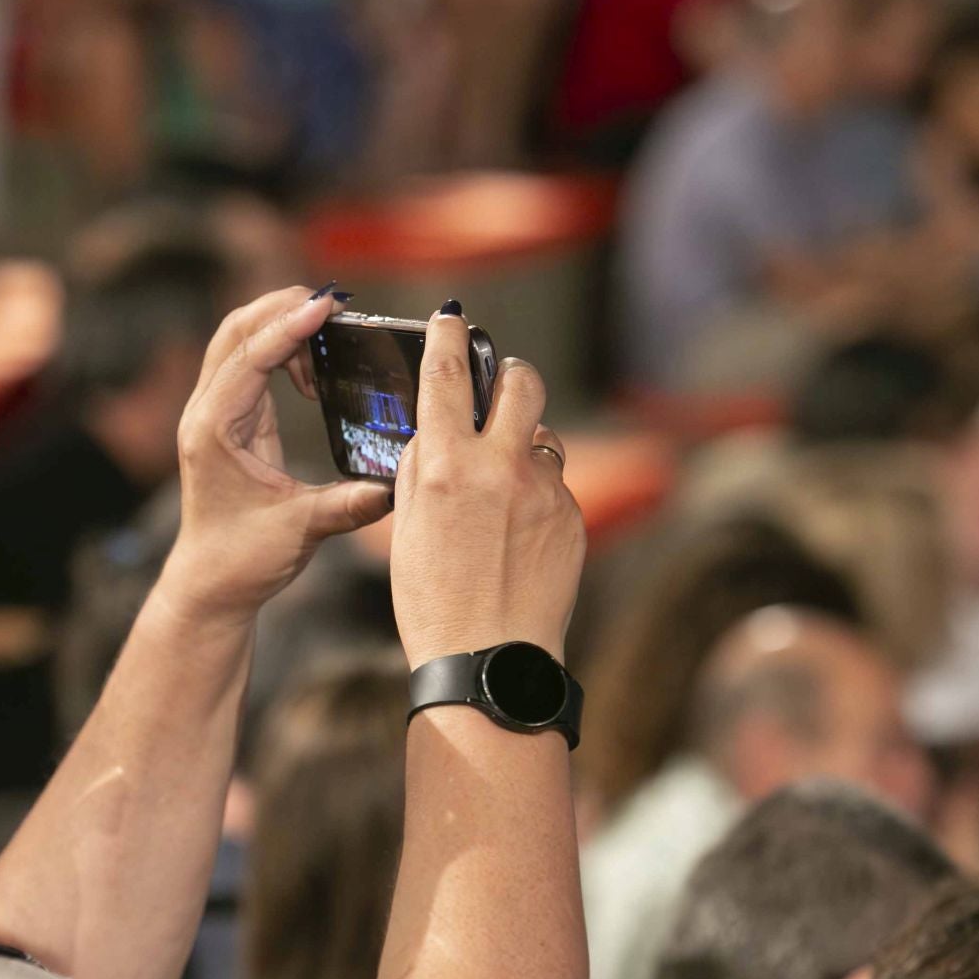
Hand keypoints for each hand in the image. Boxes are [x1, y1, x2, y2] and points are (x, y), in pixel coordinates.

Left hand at [160, 287, 390, 626]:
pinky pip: (249, 363)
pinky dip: (281, 350)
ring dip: (281, 324)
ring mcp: (212, 412)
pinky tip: (315, 369)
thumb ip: (348, 505)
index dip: (290, 327)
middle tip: (337, 305)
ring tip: (332, 331)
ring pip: (239, 340)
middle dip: (283, 308)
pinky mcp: (227, 419)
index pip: (250, 357)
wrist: (210, 585)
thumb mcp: (301, 531)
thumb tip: (395, 486)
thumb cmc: (242, 560)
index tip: (330, 306)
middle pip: (236, 331)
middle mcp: (205, 413)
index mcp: (213, 430)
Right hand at [390, 309, 584, 666]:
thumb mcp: (406, 528)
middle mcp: (499, 467)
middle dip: (511, 375)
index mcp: (445, 466)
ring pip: (542, 439)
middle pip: (521, 383)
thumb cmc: (433, 602)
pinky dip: (538, 497)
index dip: (449, 336)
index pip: (446, 376)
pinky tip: (519, 537)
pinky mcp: (572, 518)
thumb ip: (421, 471)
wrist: (488, 660)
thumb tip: (436, 433)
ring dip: (524, 446)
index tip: (452, 318)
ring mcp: (543, 491)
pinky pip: (555, 487)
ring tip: (504, 487)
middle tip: (502, 384)